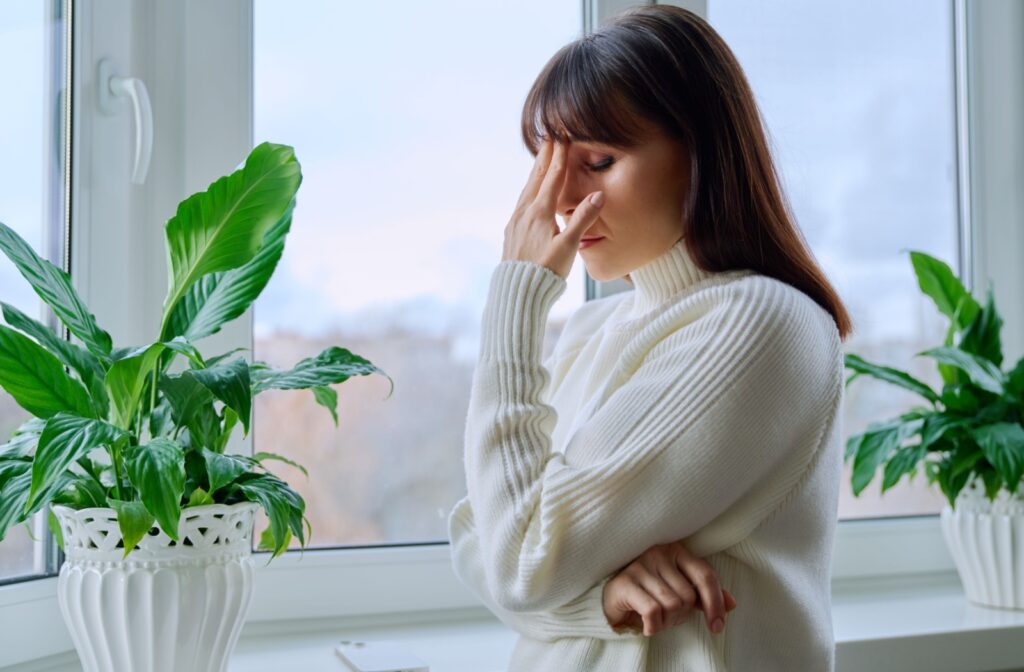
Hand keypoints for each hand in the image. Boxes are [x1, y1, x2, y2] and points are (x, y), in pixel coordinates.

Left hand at [502, 135, 604, 278]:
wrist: (517, 292)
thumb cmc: (545, 273)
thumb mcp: (568, 247)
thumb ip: (582, 219)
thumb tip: (599, 195)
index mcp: (540, 213)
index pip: (552, 178)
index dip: (559, 156)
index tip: (562, 137)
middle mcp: (524, 212)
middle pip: (536, 178)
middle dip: (544, 157)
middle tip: (549, 137)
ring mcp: (515, 222)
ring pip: (526, 189)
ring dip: (534, 172)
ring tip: (540, 159)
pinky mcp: (511, 232)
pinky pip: (521, 202)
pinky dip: (528, 190)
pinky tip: (529, 193)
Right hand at [601, 541, 736, 636]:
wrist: (612, 601)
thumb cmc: (650, 595)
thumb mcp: (680, 593)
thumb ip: (703, 596)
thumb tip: (732, 604)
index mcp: (677, 551)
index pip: (705, 575)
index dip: (715, 603)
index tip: (717, 626)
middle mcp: (659, 553)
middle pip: (688, 596)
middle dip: (681, 616)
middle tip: (668, 618)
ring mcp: (641, 565)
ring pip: (672, 605)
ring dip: (666, 622)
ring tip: (656, 621)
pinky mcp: (625, 582)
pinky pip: (653, 611)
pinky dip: (653, 626)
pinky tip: (647, 626)